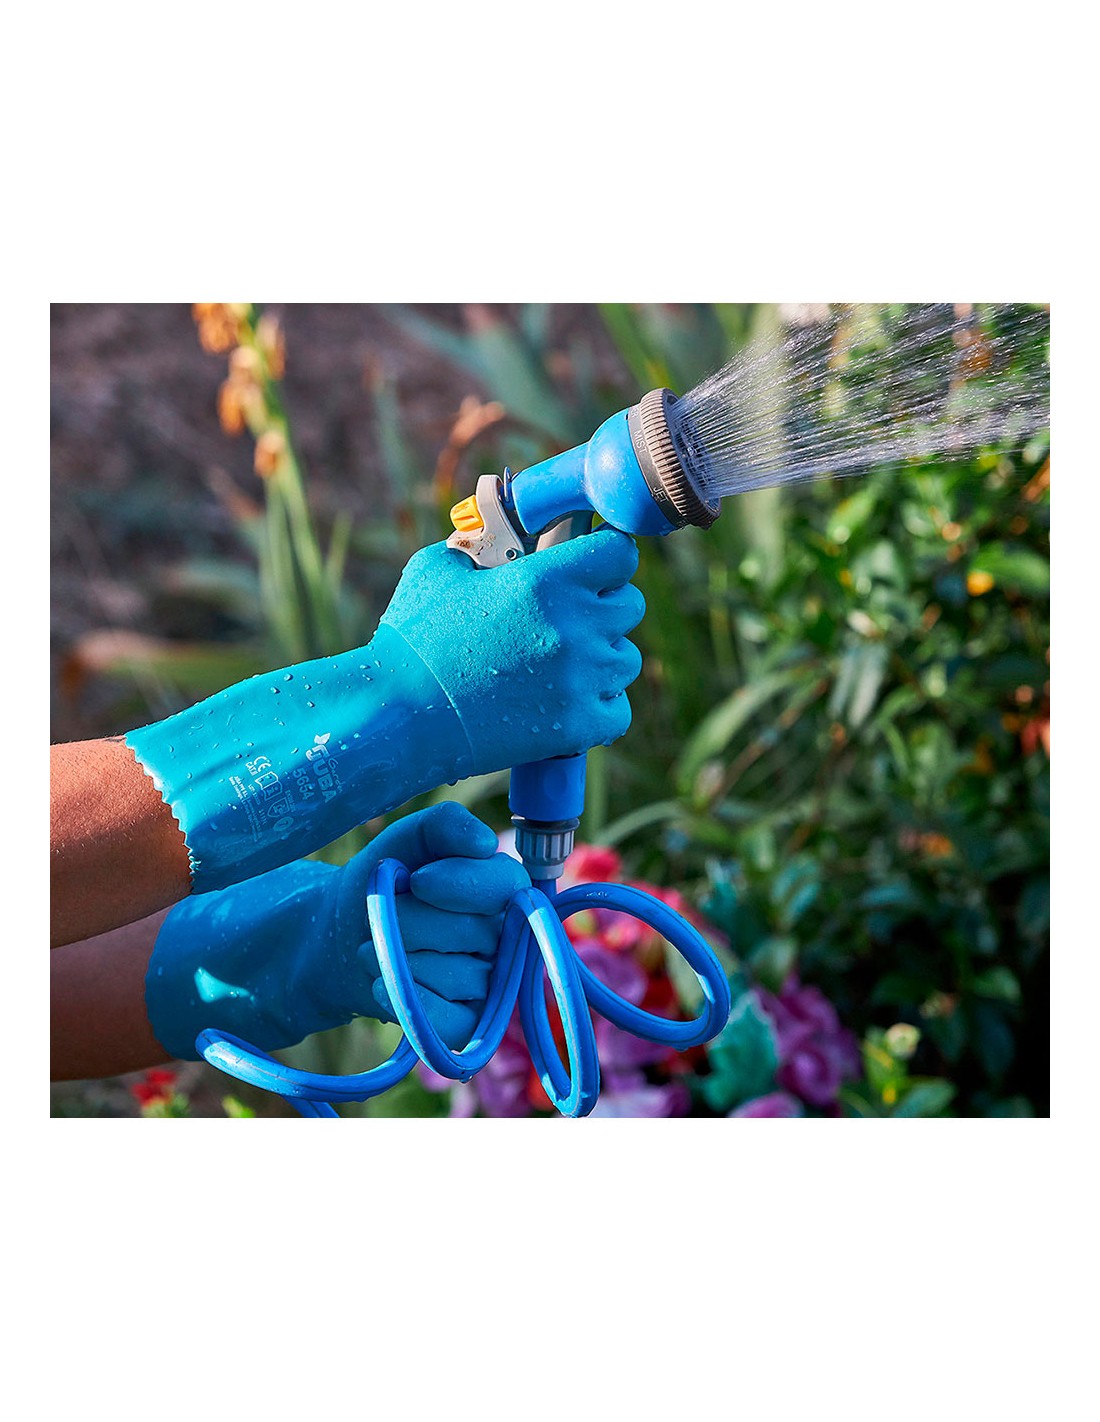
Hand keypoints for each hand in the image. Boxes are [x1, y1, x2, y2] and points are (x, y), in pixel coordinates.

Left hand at [144, 804, 530, 1058]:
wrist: (339, 936)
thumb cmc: (382, 884)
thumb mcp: (404, 842)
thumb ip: (444, 825)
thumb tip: (484, 841)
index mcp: (502, 889)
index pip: (506, 886)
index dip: (460, 884)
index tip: (416, 880)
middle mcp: (508, 937)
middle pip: (474, 932)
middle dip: (413, 921)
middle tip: (385, 915)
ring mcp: (492, 985)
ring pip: (460, 976)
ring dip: (401, 959)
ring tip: (374, 947)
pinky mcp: (467, 1024)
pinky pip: (451, 1023)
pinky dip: (409, 1002)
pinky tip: (379, 984)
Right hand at [380, 527, 644, 771]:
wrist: (398, 715)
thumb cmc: (412, 640)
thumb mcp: (439, 569)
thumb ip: (481, 546)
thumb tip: (500, 539)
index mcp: (546, 580)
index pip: (619, 553)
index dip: (607, 557)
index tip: (594, 566)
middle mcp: (574, 626)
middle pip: (631, 605)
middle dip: (604, 608)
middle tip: (570, 620)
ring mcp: (581, 679)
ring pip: (626, 659)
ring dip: (602, 659)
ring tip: (560, 667)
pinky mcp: (578, 726)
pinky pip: (618, 710)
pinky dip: (599, 708)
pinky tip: (565, 703)